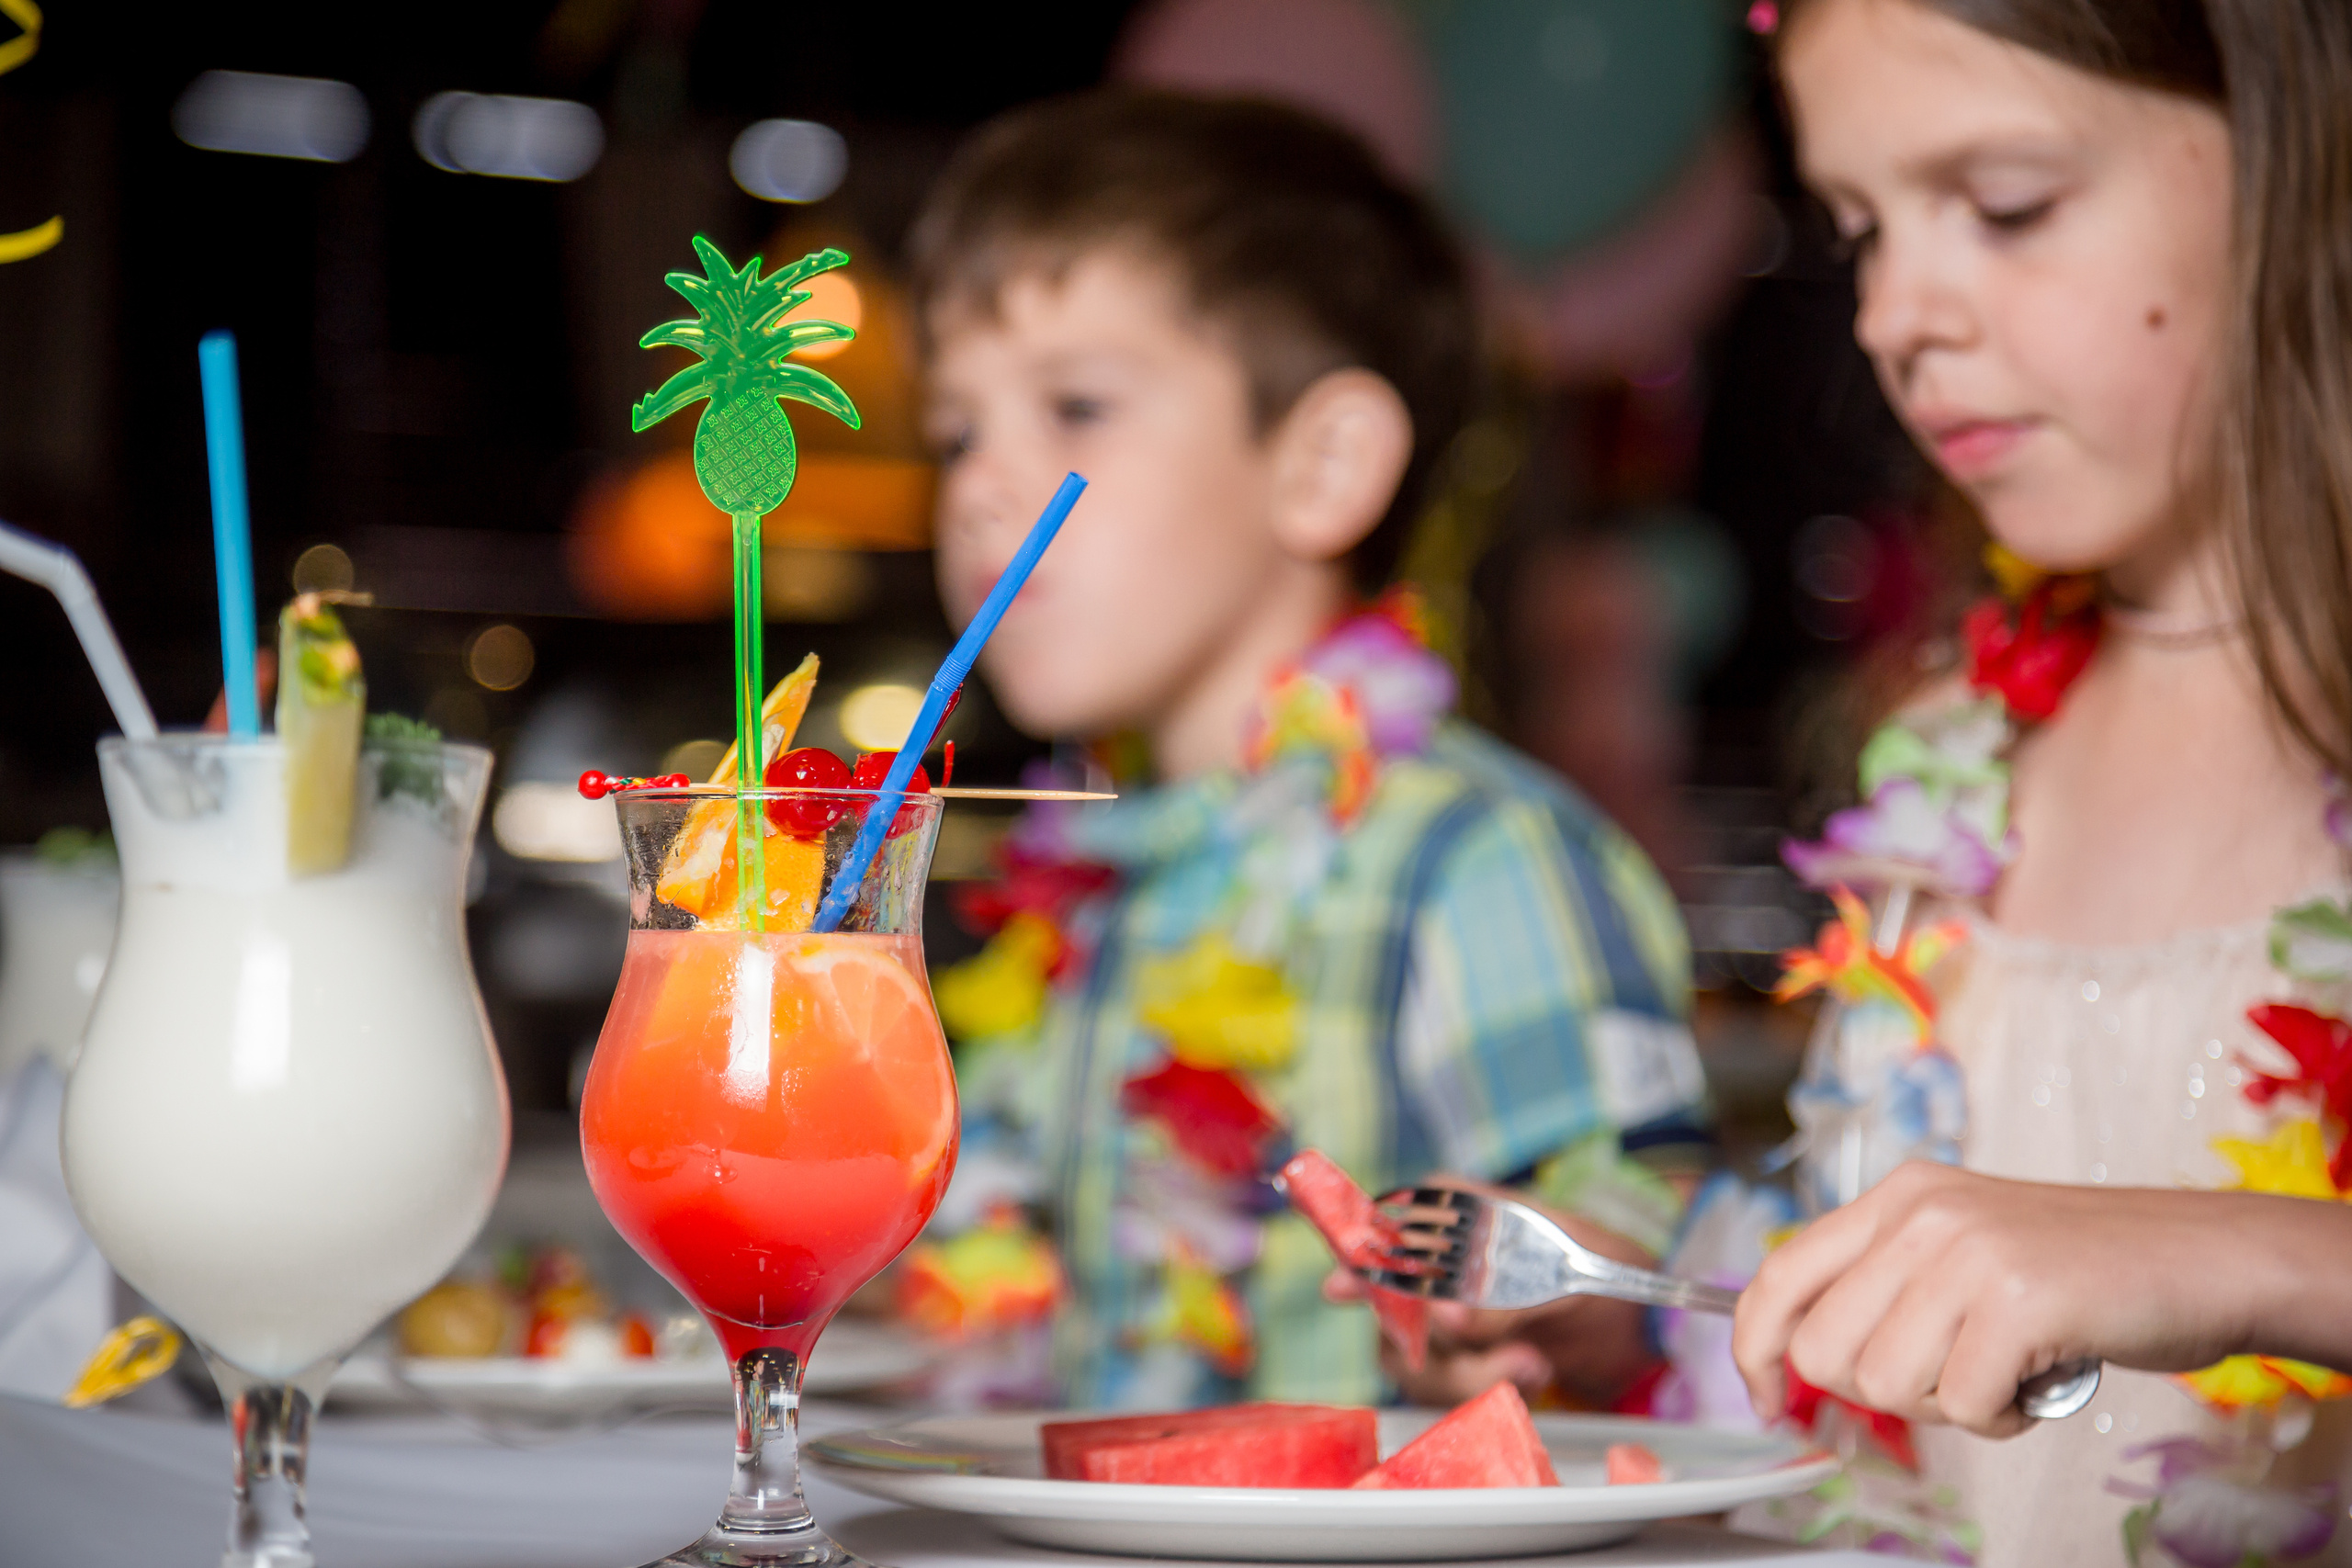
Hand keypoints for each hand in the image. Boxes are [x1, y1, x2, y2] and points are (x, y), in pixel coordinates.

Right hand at [1321, 1177, 1657, 1407]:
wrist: (1643, 1319)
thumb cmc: (1605, 1268)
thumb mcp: (1565, 1273)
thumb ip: (1504, 1298)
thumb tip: (1450, 1322)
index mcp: (1451, 1210)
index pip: (1379, 1229)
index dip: (1358, 1261)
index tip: (1342, 1287)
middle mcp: (1431, 1261)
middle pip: (1387, 1311)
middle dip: (1443, 1346)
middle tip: (1513, 1358)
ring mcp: (1437, 1317)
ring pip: (1410, 1361)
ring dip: (1473, 1377)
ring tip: (1534, 1365)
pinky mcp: (1455, 1362)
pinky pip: (1442, 1390)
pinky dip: (1487, 1389)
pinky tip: (1532, 1369)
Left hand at [1731, 1162, 2300, 1437]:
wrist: (2205, 1257)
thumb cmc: (2085, 1272)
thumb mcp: (1964, 1249)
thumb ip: (1888, 1286)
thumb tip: (1803, 1358)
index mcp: (1898, 1196)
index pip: (1778, 1274)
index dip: (1754, 1349)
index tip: (1768, 1400)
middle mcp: (1919, 1212)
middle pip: (1823, 1350)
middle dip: (1879, 1390)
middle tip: (1951, 1374)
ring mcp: (1967, 1250)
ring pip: (1884, 1383)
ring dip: (1949, 1402)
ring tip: (2007, 1366)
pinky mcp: (2017, 1298)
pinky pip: (1960, 1404)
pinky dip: (2001, 1415)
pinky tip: (2040, 1379)